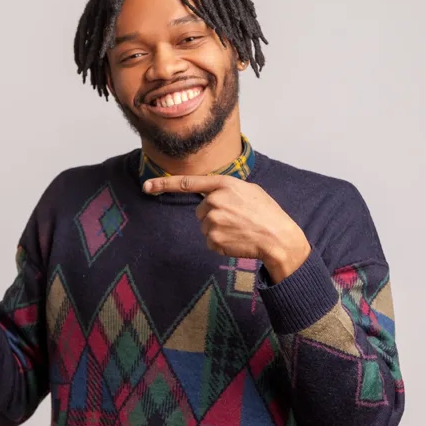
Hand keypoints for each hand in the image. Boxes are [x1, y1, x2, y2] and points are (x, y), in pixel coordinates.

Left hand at [143, 175, 310, 281]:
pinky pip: (210, 241)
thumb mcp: (248, 190)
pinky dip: (222, 243)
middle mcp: (214, 201)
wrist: (279, 238)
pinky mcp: (214, 239)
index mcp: (223, 184)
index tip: (146, 186)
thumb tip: (209, 195)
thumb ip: (225, 189)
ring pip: (205, 226)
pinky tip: (238, 240)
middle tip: (237, 219)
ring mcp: (213, 221)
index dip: (164, 184)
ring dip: (219, 229)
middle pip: (200, 210)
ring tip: (240, 229)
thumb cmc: (266, 213)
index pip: (187, 183)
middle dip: (214, 215)